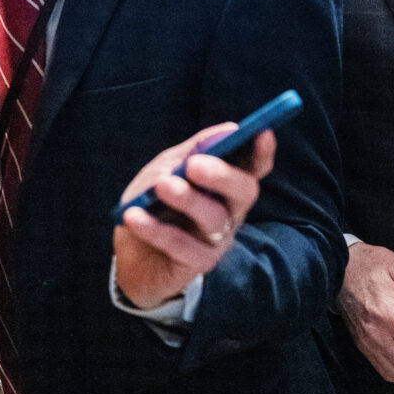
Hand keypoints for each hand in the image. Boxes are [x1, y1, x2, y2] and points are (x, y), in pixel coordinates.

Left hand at [113, 123, 276, 309]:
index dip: (262, 152)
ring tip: (162, 186)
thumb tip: (229, 130)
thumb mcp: (167, 168)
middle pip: (244, 192)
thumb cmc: (154, 204)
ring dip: (188, 199)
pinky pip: (182, 245)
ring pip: (214, 218)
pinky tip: (133, 216)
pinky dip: (156, 229)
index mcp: (227, 186)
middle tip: (195, 165)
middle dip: (223, 176)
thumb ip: (194, 149)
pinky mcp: (197, 264)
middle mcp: (231, 212)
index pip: (254, 168)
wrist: (130, 255)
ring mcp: (218, 240)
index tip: (263, 133)